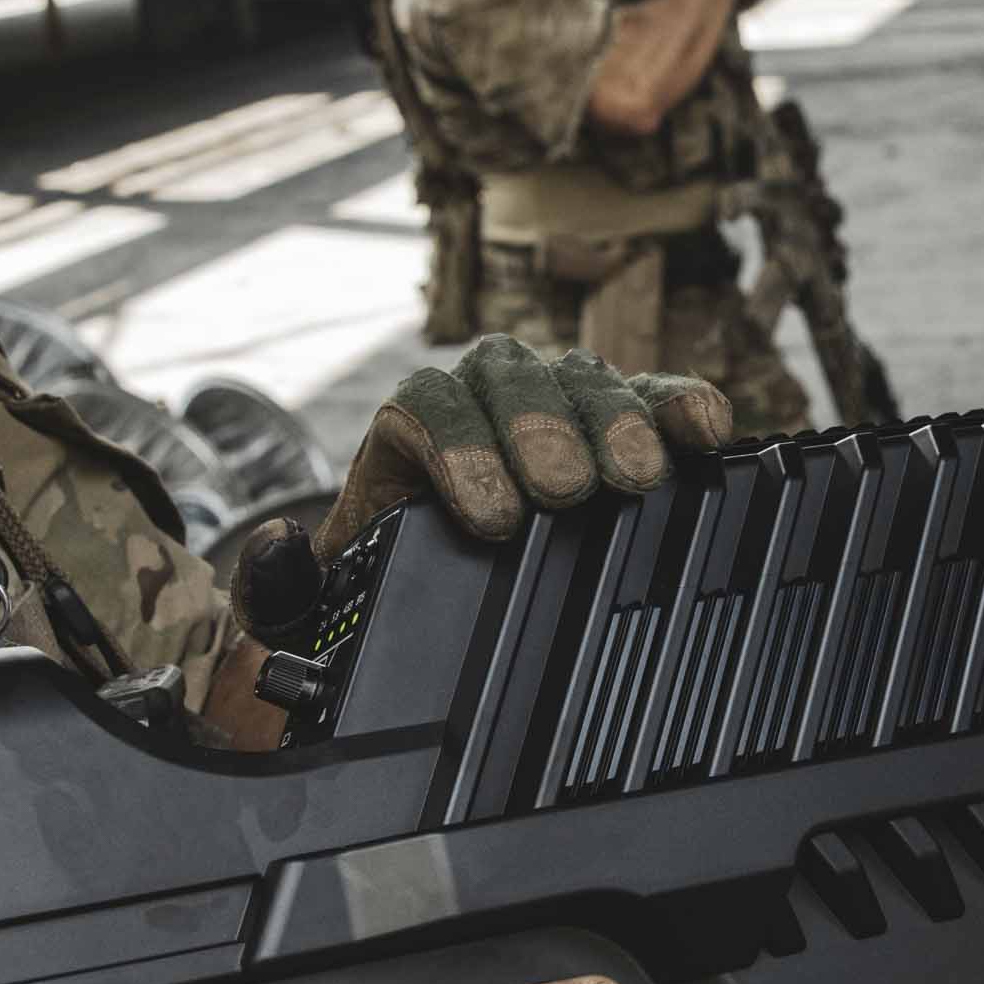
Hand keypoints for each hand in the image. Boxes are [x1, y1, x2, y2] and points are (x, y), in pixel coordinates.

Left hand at [313, 337, 732, 556]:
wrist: (449, 581)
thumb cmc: (391, 586)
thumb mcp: (320, 602)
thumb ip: (280, 586)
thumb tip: (274, 549)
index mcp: (408, 427)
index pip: (426, 406)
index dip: (460, 448)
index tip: (490, 518)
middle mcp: (485, 398)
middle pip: (510, 381)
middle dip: (540, 431)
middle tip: (563, 491)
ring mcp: (560, 403)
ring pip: (584, 380)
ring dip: (613, 420)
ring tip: (635, 477)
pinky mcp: (626, 420)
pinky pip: (655, 396)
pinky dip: (681, 408)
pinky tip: (709, 432)